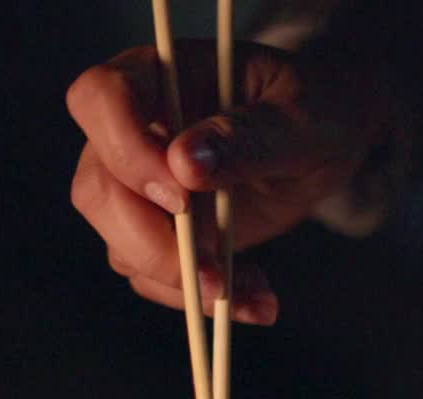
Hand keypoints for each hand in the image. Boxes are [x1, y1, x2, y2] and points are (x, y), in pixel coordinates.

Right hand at [67, 41, 386, 323]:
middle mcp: (135, 129)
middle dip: (152, 244)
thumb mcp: (302, 118)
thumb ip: (249, 137)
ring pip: (119, 245)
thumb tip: (185, 163)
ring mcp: (139, 186)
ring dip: (185, 283)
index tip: (181, 196)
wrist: (325, 138)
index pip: (100, 100)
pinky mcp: (159, 232)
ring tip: (257, 293)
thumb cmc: (314, 107)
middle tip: (216, 275)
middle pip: (97, 189)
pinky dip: (205, 299)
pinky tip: (257, 297)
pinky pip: (157, 277)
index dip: (126, 152)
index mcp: (159, 75)